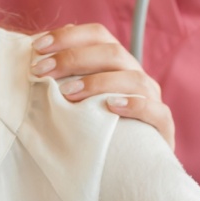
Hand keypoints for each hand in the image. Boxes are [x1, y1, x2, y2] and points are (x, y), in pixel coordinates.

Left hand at [30, 24, 172, 147]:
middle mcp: (135, 74)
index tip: (36, 47)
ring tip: (67, 93)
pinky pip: (155, 111)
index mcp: (116, 62)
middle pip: (112, 52)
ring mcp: (151, 99)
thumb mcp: (75, 96)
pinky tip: (111, 107)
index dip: (67, 37)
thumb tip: (37, 51)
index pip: (97, 34)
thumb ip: (62, 74)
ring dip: (98, 82)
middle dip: (73, 58)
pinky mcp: (162, 127)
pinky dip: (135, 105)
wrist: (123, 165)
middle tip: (42, 71)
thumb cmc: (92, 125)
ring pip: (133, 79)